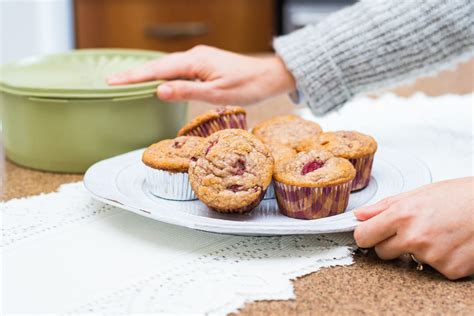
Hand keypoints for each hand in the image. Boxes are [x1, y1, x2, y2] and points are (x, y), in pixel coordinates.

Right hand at [107, 45, 295, 103]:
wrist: (268, 77)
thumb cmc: (247, 86)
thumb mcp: (216, 94)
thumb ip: (186, 91)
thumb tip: (158, 91)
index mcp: (195, 61)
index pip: (157, 70)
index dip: (134, 77)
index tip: (113, 81)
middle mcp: (194, 56)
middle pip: (158, 66)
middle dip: (135, 74)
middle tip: (112, 82)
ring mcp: (199, 59)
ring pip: (167, 66)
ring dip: (147, 74)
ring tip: (127, 82)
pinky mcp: (204, 64)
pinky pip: (178, 68)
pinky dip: (163, 74)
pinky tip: (156, 81)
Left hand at [354, 177, 473, 279]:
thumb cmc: (460, 196)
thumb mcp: (419, 193)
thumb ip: (385, 206)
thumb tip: (360, 215)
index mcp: (402, 214)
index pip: (364, 236)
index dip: (366, 235)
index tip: (369, 234)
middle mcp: (414, 236)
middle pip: (382, 252)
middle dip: (391, 244)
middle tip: (411, 230)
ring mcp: (431, 255)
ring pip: (408, 260)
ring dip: (418, 251)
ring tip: (438, 233)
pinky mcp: (449, 269)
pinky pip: (432, 269)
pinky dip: (440, 259)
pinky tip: (451, 244)